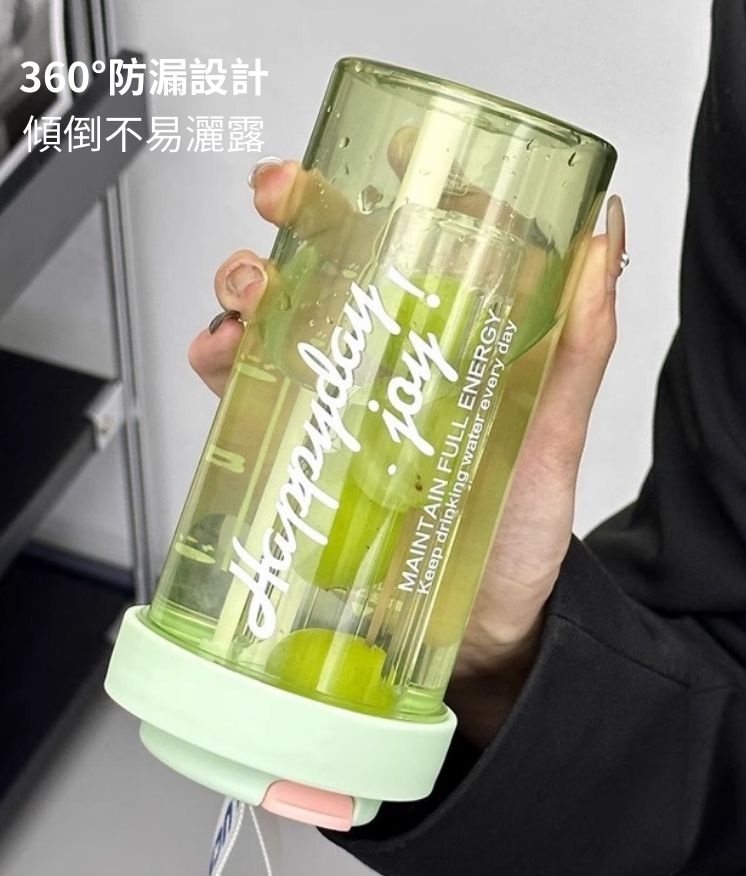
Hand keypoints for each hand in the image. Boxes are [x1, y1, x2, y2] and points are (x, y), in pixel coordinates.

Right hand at [189, 156, 624, 747]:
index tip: (395, 156)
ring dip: (250, 288)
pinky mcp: (299, 453)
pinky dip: (225, 365)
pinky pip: (248, 394)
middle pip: (334, 269)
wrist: (474, 639)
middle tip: (284, 201)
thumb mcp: (551, 442)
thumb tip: (602, 249)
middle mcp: (388, 369)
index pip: (424, 249)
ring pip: (277, 320)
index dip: (405, 192)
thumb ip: (575, 354)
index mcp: (448, 352)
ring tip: (250, 294)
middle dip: (299, 221)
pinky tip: (226, 360)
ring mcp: (339, 409)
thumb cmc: (517, 544)